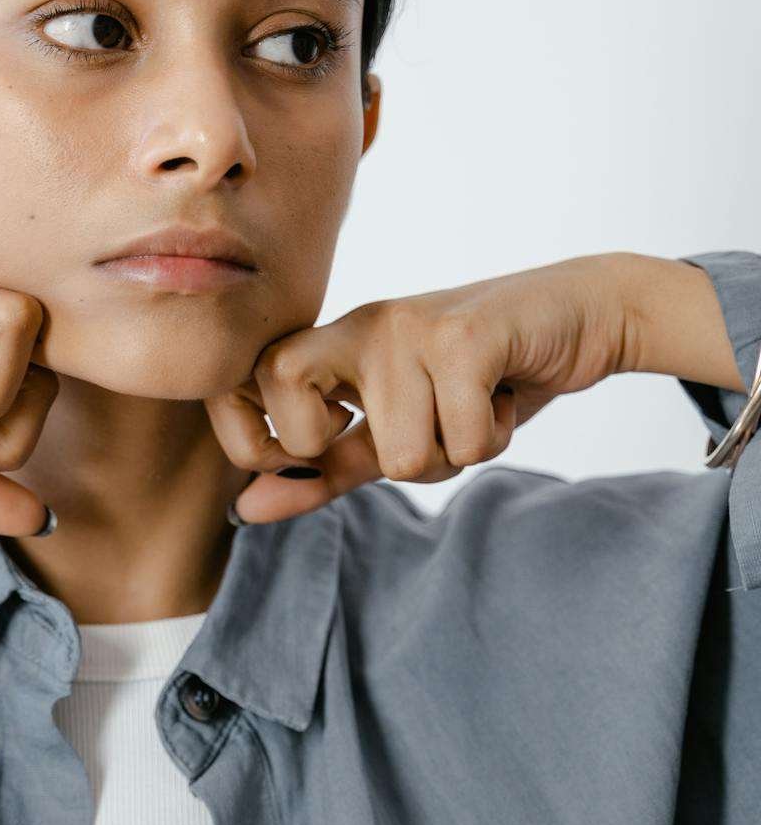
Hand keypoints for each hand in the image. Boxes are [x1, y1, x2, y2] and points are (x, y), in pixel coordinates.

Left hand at [204, 253, 643, 524]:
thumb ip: (321, 470)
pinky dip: (494, 440)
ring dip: (453, 456)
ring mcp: (409, 328)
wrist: (581, 315)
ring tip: (475, 408)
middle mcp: (360, 327)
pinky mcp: (464, 338)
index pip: (245, 385)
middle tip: (418, 428)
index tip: (328, 449)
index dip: (260, 441)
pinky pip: (462, 441)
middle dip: (365, 456)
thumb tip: (243, 510)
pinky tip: (505, 397)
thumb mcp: (391, 430)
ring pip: (402, 457)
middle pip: (303, 427)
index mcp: (332, 343)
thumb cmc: (479, 381)